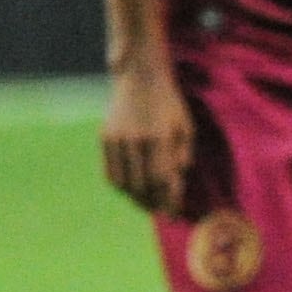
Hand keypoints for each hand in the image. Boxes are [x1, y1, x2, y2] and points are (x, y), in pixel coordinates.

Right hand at [101, 61, 191, 214]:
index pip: (163, 179)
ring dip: (136, 199)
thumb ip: (182, 155)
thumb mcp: (185, 126)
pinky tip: (131, 190)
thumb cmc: (169, 104)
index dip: (168, 200)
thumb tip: (177, 183)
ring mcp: (118, 139)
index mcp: (160, 137)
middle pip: (142, 185)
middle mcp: (137, 140)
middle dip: (154, 203)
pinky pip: (110, 173)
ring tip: (147, 204)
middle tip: (161, 211)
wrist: (140, 77)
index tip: (174, 214)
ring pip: (125, 183)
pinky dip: (121, 187)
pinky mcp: (105, 137)